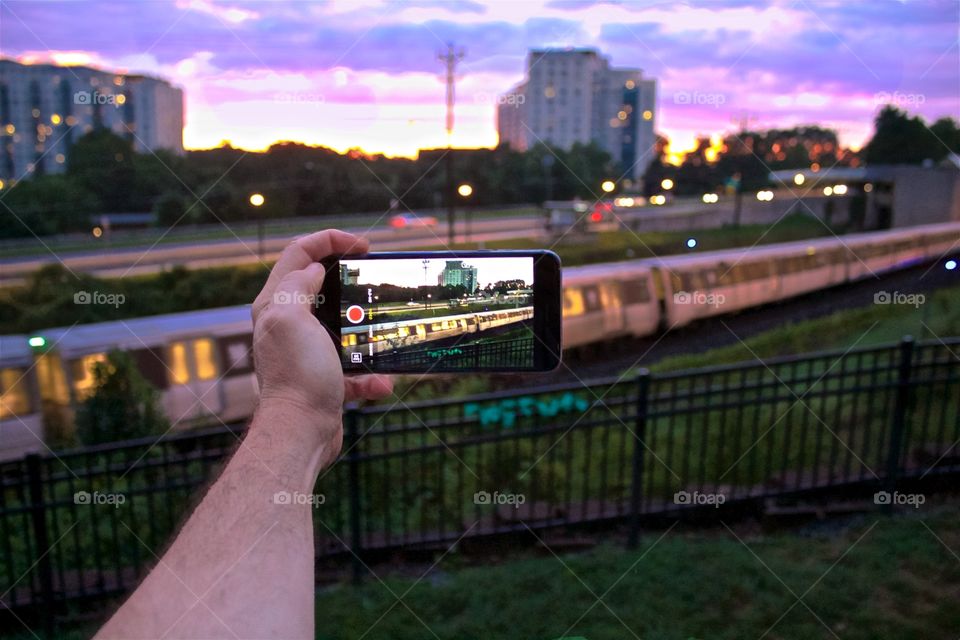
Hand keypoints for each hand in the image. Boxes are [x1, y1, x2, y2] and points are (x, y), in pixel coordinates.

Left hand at [251, 230, 391, 441]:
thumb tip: (313, 268)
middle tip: (375, 278)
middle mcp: (288, 324)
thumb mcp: (292, 318)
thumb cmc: (297, 375)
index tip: (362, 245)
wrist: (301, 433)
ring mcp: (307, 351)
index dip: (330, 240)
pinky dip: (370, 374)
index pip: (299, 254)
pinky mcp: (325, 377)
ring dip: (368, 332)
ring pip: (344, 326)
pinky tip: (379, 382)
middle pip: (322, 285)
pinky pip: (354, 366)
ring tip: (385, 334)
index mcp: (276, 304)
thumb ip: (298, 285)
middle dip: (352, 281)